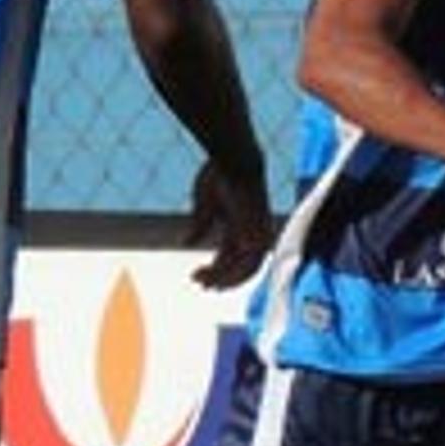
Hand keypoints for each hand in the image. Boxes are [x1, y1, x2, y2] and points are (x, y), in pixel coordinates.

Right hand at [185, 160, 274, 290]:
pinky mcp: (257, 237)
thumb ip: (200, 226)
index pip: (233, 253)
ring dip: (221, 280)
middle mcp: (254, 232)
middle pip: (241, 266)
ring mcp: (258, 236)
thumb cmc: (219, 175)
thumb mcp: (205, 205)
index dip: (217, 268)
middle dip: (220, 278)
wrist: (234, 160)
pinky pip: (245, 267)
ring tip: (200, 282)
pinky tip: (210, 279)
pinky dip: (227, 276)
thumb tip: (186, 244)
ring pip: (243, 271)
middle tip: (200, 285)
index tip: (197, 275)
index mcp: (242, 223)